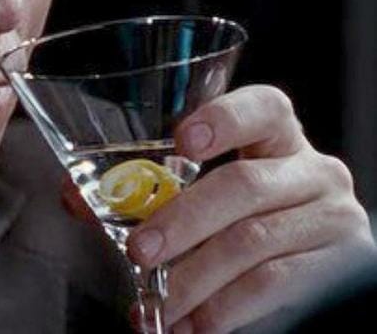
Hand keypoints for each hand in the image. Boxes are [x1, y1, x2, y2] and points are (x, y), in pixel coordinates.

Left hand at [124, 85, 375, 332]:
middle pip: (243, 186)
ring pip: (252, 241)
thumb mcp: (212, 193)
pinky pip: (272, 285)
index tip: (181, 140)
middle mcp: (312, 170)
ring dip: (195, 277)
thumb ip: (157, 193)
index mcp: (277, 137)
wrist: (306, 264)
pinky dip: (223, 308)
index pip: (263, 109)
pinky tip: (193, 322)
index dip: (223, 119)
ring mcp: (332, 217)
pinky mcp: (340, 266)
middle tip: (140, 249)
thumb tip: (82, 204)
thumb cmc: (243, 219)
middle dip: (182, 221)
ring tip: (160, 301)